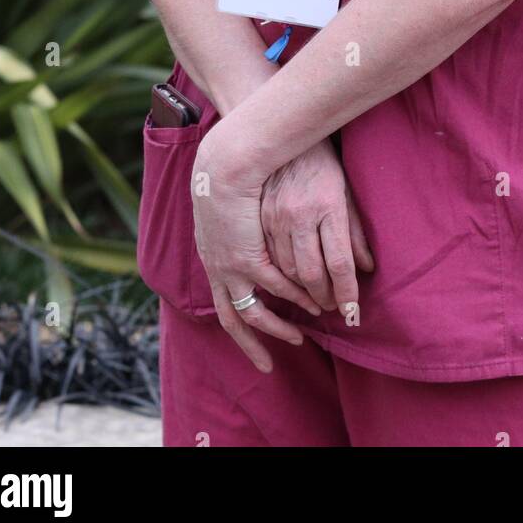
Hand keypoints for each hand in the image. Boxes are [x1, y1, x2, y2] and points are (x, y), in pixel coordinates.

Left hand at [191, 132, 322, 372]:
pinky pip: (273, 286)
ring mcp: (229, 264)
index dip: (241, 323)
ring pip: (252, 311)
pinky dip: (293, 298)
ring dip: (276, 328)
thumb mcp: (235, 208)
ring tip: (299, 337)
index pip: (224, 299)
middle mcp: (216, 266)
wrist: (228, 156)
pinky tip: (310, 302)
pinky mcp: (247, 256)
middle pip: (230, 319)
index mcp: (212, 255)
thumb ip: (247, 230)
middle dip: (251, 345)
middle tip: (268, 366)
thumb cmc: (237, 171)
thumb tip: (253, 242)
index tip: (256, 339)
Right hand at [260, 138, 374, 312]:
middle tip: (334, 308)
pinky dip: (279, 278)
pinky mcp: (257, 220)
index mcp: (326, 206)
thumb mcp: (345, 191)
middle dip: (323, 298)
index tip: (353, 312)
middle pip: (310, 273)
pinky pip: (267, 259)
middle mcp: (298, 215)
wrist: (281, 137)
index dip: (347, 292)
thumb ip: (355, 231)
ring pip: (285, 271)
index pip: (339, 262)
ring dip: (300, 294)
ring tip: (315, 302)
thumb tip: (367, 268)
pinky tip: (290, 284)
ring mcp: (273, 218)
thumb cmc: (321, 164)